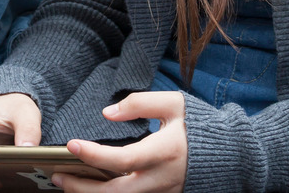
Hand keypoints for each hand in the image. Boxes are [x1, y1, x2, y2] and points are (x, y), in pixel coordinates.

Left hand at [52, 91, 186, 192]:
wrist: (229, 153)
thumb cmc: (199, 125)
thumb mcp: (174, 104)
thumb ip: (140, 103)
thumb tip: (107, 113)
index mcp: (165, 152)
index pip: (123, 160)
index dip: (94, 155)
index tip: (71, 146)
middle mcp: (162, 178)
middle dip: (82, 188)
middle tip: (59, 175)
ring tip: (68, 183)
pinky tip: (93, 188)